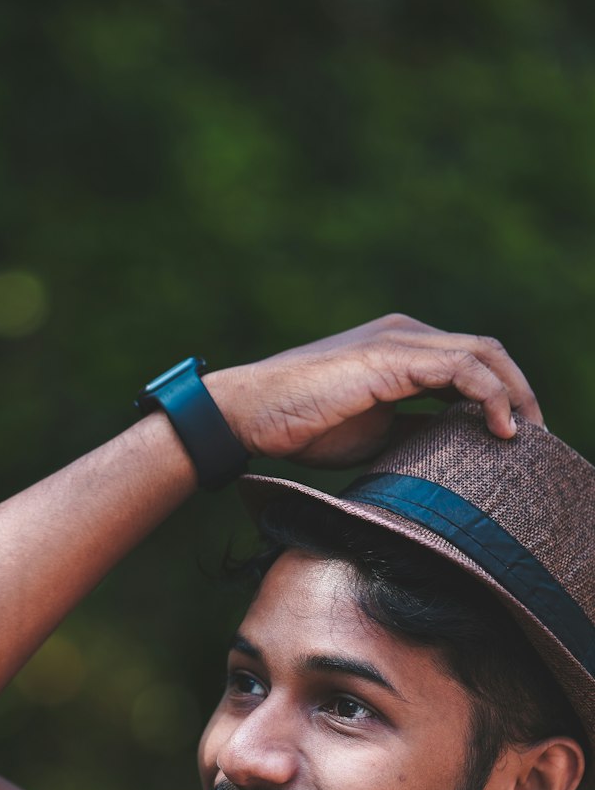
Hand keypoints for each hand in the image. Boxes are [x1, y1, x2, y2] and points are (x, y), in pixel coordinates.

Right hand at [208, 313, 544, 469]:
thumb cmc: (302, 426)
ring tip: (526, 436)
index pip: (471, 364)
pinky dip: (491, 396)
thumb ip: (414, 433)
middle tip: (536, 439)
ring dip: (515, 394)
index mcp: (402, 349)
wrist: (252, 414)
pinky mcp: (392, 358)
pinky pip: (463, 369)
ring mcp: (401, 341)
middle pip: (488, 353)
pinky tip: (500, 429)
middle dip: (520, 394)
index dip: (503, 397)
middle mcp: (407, 335)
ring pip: (484, 355)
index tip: (517, 439)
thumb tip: (453, 454)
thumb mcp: (373, 435)